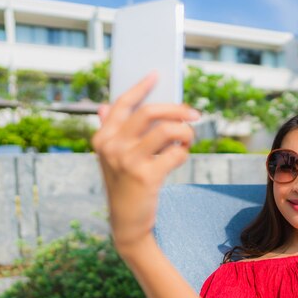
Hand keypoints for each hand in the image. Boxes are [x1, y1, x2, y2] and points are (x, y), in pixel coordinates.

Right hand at [92, 72, 199, 252]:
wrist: (127, 222)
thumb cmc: (124, 185)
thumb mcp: (112, 159)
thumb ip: (110, 132)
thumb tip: (104, 106)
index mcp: (102, 138)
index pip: (123, 103)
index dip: (141, 87)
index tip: (157, 74)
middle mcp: (112, 147)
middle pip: (150, 112)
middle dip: (177, 109)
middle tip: (194, 113)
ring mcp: (127, 161)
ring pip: (167, 130)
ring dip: (185, 132)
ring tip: (189, 139)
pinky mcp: (146, 176)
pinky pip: (176, 153)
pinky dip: (184, 153)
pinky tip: (180, 157)